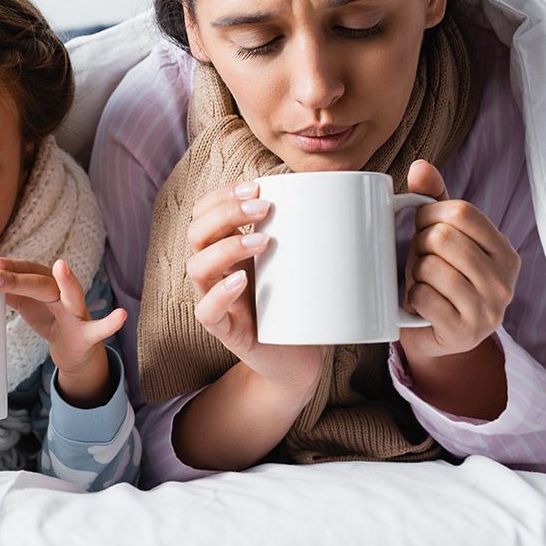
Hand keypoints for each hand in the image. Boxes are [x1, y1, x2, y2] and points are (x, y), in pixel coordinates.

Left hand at [0, 257, 125, 405]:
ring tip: (62, 267)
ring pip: (72, 296)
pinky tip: (121, 316)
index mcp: (47, 285)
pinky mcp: (89, 334)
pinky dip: (110, 323)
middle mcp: (63, 293)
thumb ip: (11, 291)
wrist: (76, 350)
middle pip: (41, 282)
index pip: (27, 272)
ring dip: (68, 282)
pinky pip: (100, 329)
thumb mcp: (27, 304)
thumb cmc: (50, 320)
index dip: (9, 269)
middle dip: (18, 278)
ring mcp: (78, 312)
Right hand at [185, 181, 326, 403]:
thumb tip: (349, 190)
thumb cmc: (301, 306)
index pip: (206, 212)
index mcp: (230, 249)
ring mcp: (218, 300)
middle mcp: (218, 272)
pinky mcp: (227, 331)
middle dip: (225, 211)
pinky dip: (220, 293)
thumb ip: (310, 232)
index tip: (257, 185)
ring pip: (196, 266)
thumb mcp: (301, 262)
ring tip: (262, 241)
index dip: (223, 194)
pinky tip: (241, 280)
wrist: (300, 359)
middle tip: (263, 208)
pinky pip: (207, 311)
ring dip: (226, 246)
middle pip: (197, 231)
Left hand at [400, 160, 520, 359]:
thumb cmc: (440, 277)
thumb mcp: (443, 237)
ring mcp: (488, 311)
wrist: (437, 335)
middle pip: (443, 237)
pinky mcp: (463, 333)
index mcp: (505, 253)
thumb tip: (420, 166)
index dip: (429, 213)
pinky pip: (422, 297)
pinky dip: (411, 297)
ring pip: (431, 267)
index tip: (422, 227)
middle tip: (420, 258)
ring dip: (414, 272)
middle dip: (419, 244)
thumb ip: (434, 199)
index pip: (462, 212)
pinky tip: (420, 303)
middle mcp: (505, 282)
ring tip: (422, 280)